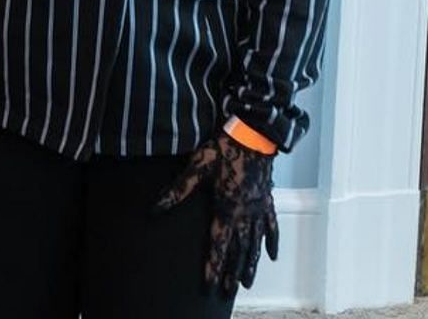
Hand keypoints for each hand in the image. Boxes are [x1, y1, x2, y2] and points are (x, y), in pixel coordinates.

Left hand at [154, 134, 279, 295]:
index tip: (209, 284)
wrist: (253, 135)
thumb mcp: (196, 168)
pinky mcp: (267, 200)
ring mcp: (259, 208)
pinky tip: (272, 256)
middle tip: (227, 291)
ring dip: (250, 264)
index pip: (219, 244)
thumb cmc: (223, 149)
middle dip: (232, 272)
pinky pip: (271, 226)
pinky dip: (271, 242)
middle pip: (239, 250)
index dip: (213, 266)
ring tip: (247, 283)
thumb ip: (177, 190)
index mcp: (227, 208)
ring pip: (255, 243)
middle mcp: (245, 213)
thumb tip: (155, 208)